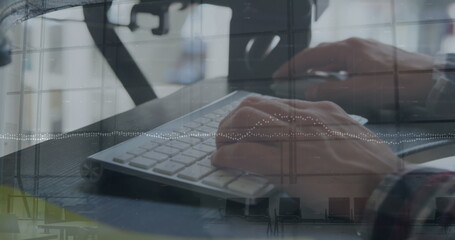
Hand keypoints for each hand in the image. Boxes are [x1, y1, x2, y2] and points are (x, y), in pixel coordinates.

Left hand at [212, 96, 402, 206]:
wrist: (387, 186)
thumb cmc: (374, 165)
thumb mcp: (350, 133)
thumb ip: (326, 129)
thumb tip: (306, 137)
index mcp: (319, 110)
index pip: (272, 102)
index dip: (251, 112)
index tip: (243, 124)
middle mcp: (303, 118)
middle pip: (252, 105)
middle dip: (232, 120)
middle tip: (225, 135)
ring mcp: (294, 139)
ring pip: (244, 121)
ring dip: (225, 134)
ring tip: (221, 147)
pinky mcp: (287, 163)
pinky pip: (245, 151)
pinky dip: (227, 155)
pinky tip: (221, 161)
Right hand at [273, 38, 433, 115]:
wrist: (427, 78)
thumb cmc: (396, 84)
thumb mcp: (359, 91)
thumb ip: (331, 90)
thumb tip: (309, 92)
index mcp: (347, 50)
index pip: (310, 56)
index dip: (291, 66)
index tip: (277, 75)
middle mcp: (353, 45)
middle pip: (319, 53)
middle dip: (301, 65)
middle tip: (287, 78)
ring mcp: (363, 48)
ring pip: (332, 56)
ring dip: (317, 67)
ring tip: (305, 80)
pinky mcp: (371, 55)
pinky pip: (344, 59)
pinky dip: (331, 68)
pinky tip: (331, 78)